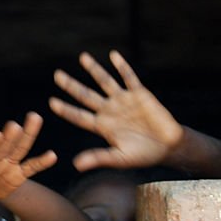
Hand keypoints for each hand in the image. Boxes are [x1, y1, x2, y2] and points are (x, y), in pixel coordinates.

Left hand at [0, 112, 56, 199]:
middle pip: (5, 146)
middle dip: (10, 137)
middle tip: (14, 125)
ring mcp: (9, 163)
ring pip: (20, 148)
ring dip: (28, 135)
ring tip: (35, 118)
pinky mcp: (20, 173)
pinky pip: (31, 167)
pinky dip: (41, 162)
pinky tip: (52, 156)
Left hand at [50, 50, 183, 170]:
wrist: (168, 146)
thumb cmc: (143, 155)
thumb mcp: (119, 158)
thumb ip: (98, 158)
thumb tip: (76, 165)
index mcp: (102, 126)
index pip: (79, 116)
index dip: (66, 110)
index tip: (52, 102)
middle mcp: (109, 111)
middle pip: (86, 95)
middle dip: (71, 85)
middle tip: (57, 75)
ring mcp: (123, 100)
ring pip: (105, 82)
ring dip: (94, 69)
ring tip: (82, 57)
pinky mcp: (140, 94)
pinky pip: (129, 77)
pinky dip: (122, 66)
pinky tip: (113, 55)